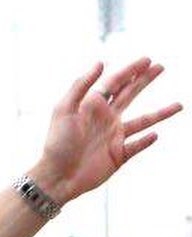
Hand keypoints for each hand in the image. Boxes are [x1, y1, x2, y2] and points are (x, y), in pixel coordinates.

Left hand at [35, 58, 180, 203]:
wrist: (57, 177)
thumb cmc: (57, 144)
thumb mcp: (64, 110)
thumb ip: (81, 86)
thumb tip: (101, 62)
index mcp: (92, 107)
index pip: (114, 83)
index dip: (130, 70)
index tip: (147, 60)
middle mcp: (105, 120)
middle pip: (129, 95)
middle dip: (144, 81)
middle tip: (160, 67)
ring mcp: (113, 138)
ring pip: (142, 122)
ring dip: (160, 113)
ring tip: (179, 105)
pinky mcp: (117, 156)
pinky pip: (137, 146)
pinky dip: (146, 141)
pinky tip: (155, 135)